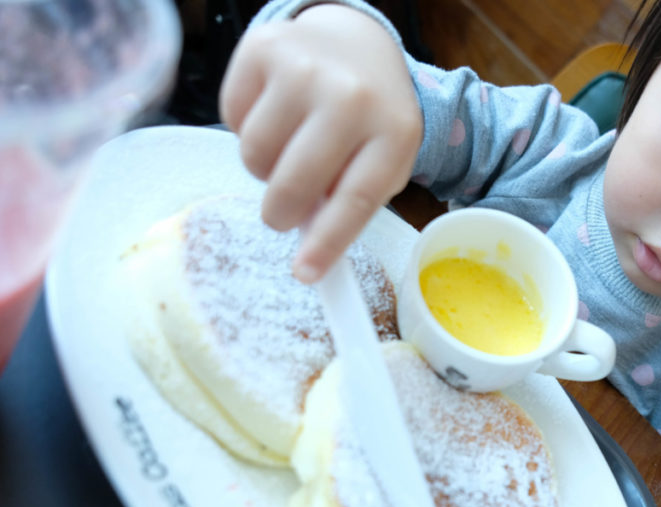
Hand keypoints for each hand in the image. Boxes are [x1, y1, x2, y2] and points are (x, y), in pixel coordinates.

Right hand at [219, 4, 422, 281]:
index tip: (306, 275)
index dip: (327, 244)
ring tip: (289, 148)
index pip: (355, 200)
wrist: (355, 42)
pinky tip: (275, 112)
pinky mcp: (262, 50)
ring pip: (254, 157)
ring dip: (265, 167)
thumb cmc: (369, 116)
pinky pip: (232, 119)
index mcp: (393, 131)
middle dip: (282, 213)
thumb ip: (350, 201)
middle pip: (294, 185)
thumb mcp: (380, 158)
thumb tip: (308, 250)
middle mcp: (351, 96)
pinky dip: (246, 127)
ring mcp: (304, 68)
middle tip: (284, 212)